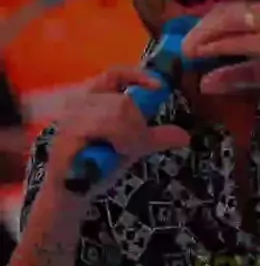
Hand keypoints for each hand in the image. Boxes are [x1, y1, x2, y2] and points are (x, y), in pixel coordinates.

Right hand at [46, 67, 189, 200]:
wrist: (72, 192)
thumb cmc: (98, 164)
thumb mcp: (132, 147)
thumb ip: (153, 137)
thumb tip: (184, 135)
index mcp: (94, 98)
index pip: (115, 74)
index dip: (138, 75)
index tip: (160, 86)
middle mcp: (80, 103)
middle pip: (123, 102)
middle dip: (139, 126)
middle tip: (140, 145)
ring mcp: (71, 118)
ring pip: (116, 114)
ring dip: (130, 137)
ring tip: (126, 151)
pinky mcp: (68, 136)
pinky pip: (104, 130)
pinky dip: (118, 142)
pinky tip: (116, 154)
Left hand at [182, 1, 259, 96]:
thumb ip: (234, 74)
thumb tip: (204, 84)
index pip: (225, 12)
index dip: (203, 24)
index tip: (187, 40)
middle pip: (221, 15)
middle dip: (198, 31)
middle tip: (182, 48)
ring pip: (226, 25)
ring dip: (203, 38)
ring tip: (187, 53)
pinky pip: (237, 45)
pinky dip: (216, 49)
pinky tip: (203, 57)